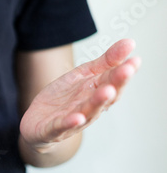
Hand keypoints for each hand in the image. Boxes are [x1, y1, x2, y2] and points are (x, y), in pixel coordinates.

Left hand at [20, 39, 140, 152]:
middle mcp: (88, 109)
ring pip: (87, 112)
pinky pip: (61, 126)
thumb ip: (104, 62)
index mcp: (95, 94)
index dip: (123, 72)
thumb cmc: (63, 99)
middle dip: (116, 84)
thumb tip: (129, 43)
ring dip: (97, 102)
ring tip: (108, 90)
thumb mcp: (82, 75)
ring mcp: (71, 121)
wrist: (37, 123)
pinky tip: (77, 118)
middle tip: (127, 71)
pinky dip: (69, 123)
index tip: (135, 60)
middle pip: (104, 97)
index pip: (112, 82)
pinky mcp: (53, 130)